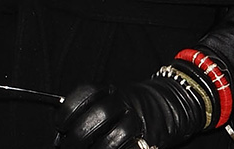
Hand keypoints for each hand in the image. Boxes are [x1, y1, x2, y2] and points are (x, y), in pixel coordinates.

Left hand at [54, 79, 203, 148]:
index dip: (69, 110)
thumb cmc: (133, 107)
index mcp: (112, 91)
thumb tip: (62, 138)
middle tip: (68, 145)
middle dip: (80, 135)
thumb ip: (89, 113)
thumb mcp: (112, 100)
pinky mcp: (151, 139)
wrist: (172, 103)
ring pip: (116, 137)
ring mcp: (139, 121)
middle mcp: (126, 102)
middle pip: (100, 114)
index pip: (86, 94)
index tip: (60, 125)